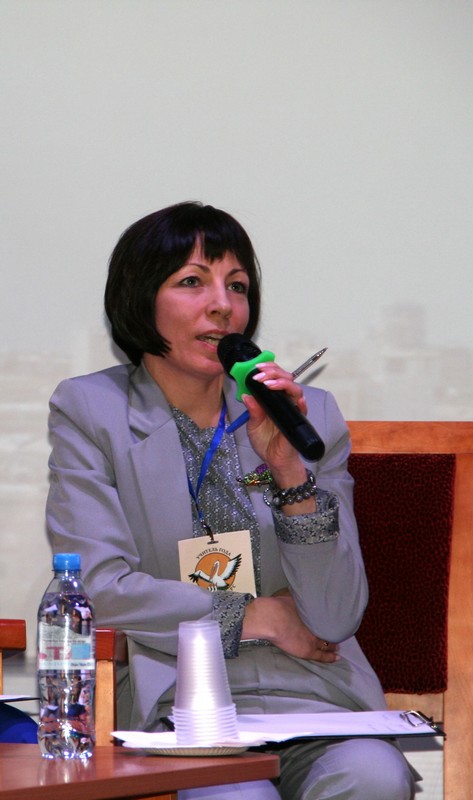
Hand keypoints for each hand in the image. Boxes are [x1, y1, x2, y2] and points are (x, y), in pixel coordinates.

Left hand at [242, 362, 315, 512]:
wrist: (274, 459)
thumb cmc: (265, 441)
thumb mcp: (253, 424)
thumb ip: (252, 410)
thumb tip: (246, 395)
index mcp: (273, 398)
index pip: (274, 377)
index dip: (267, 369)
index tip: (256, 368)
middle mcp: (284, 401)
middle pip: (286, 378)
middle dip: (273, 372)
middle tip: (260, 375)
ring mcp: (292, 409)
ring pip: (295, 389)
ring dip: (282, 383)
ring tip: (268, 385)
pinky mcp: (298, 420)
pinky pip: (302, 409)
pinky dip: (300, 403)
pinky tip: (297, 400)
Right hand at [242, 595, 338, 663]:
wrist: (274, 618)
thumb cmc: (279, 606)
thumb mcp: (291, 597)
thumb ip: (297, 597)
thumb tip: (298, 592)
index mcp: (311, 612)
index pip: (324, 618)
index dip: (328, 620)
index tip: (332, 620)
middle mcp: (315, 624)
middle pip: (326, 629)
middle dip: (331, 631)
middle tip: (337, 632)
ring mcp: (313, 638)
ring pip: (326, 643)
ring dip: (332, 644)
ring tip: (337, 645)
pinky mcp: (309, 650)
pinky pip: (322, 656)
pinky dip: (330, 657)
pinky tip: (337, 657)